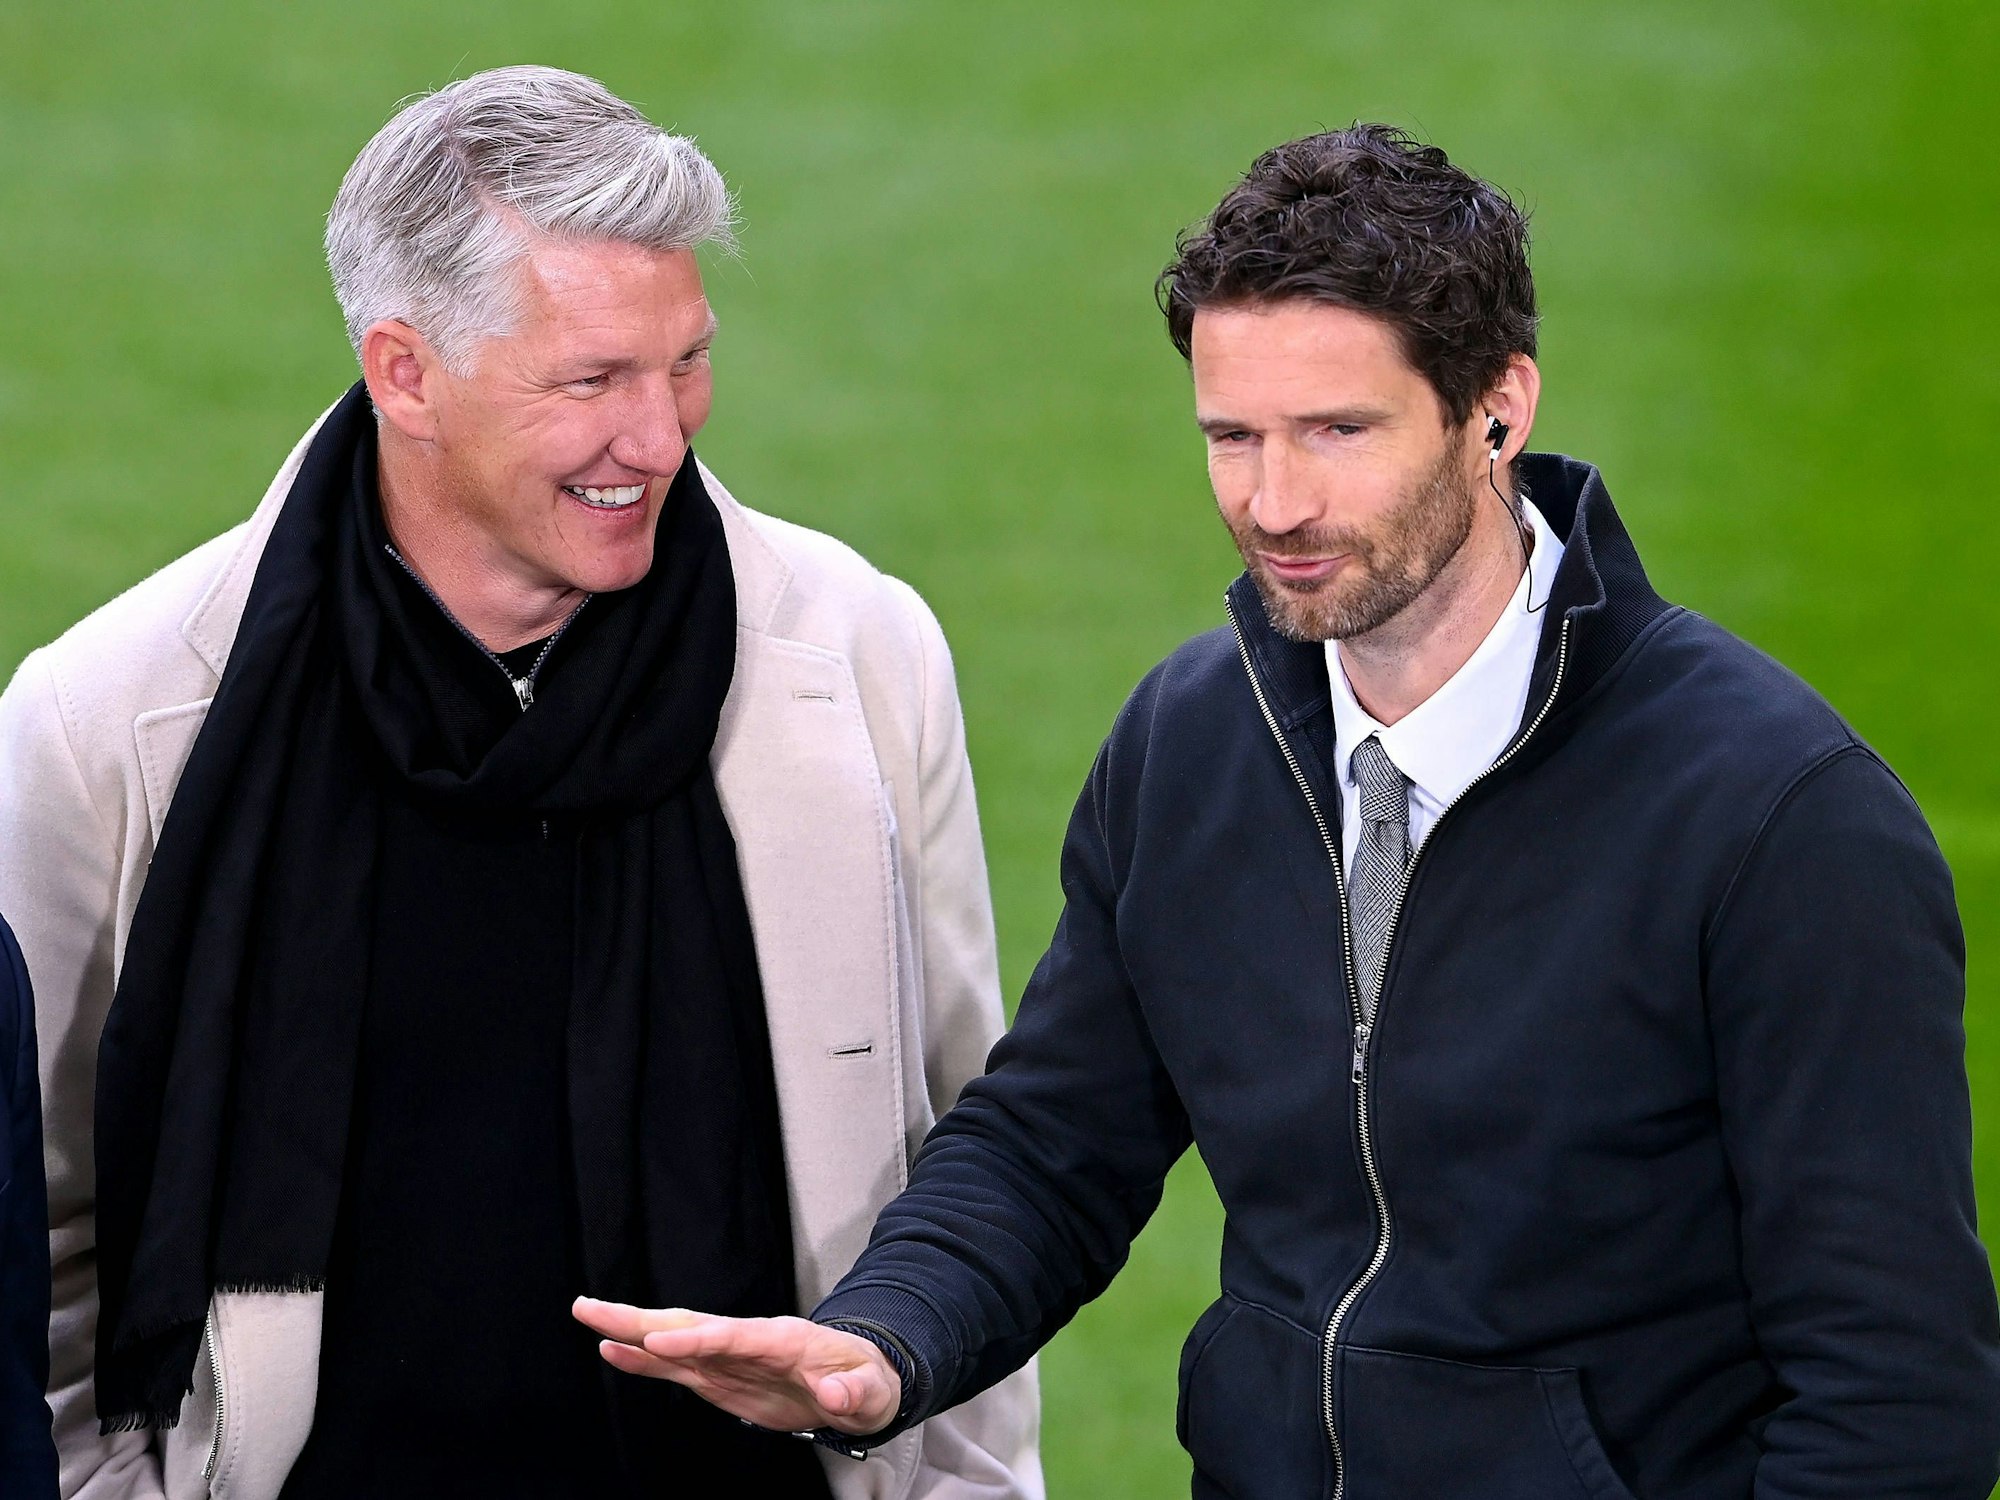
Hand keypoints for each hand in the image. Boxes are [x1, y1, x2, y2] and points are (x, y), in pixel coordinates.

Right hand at [572, 1298, 901, 1436]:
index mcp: (783, 1339)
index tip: (656, 1339)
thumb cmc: (867, 1383)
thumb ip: (855, 1391)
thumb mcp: (873, 1392)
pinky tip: (613, 1351)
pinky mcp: (720, 1376)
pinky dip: (644, 1359)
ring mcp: (729, 1357)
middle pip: (688, 1324)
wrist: (859, 1384)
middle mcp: (747, 1340)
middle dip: (641, 1318)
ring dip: (630, 1329)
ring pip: (673, 1340)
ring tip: (588, 1315)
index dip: (695, 1338)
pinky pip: (676, 1367)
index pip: (732, 1336)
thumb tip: (838, 1394)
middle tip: (592, 1308)